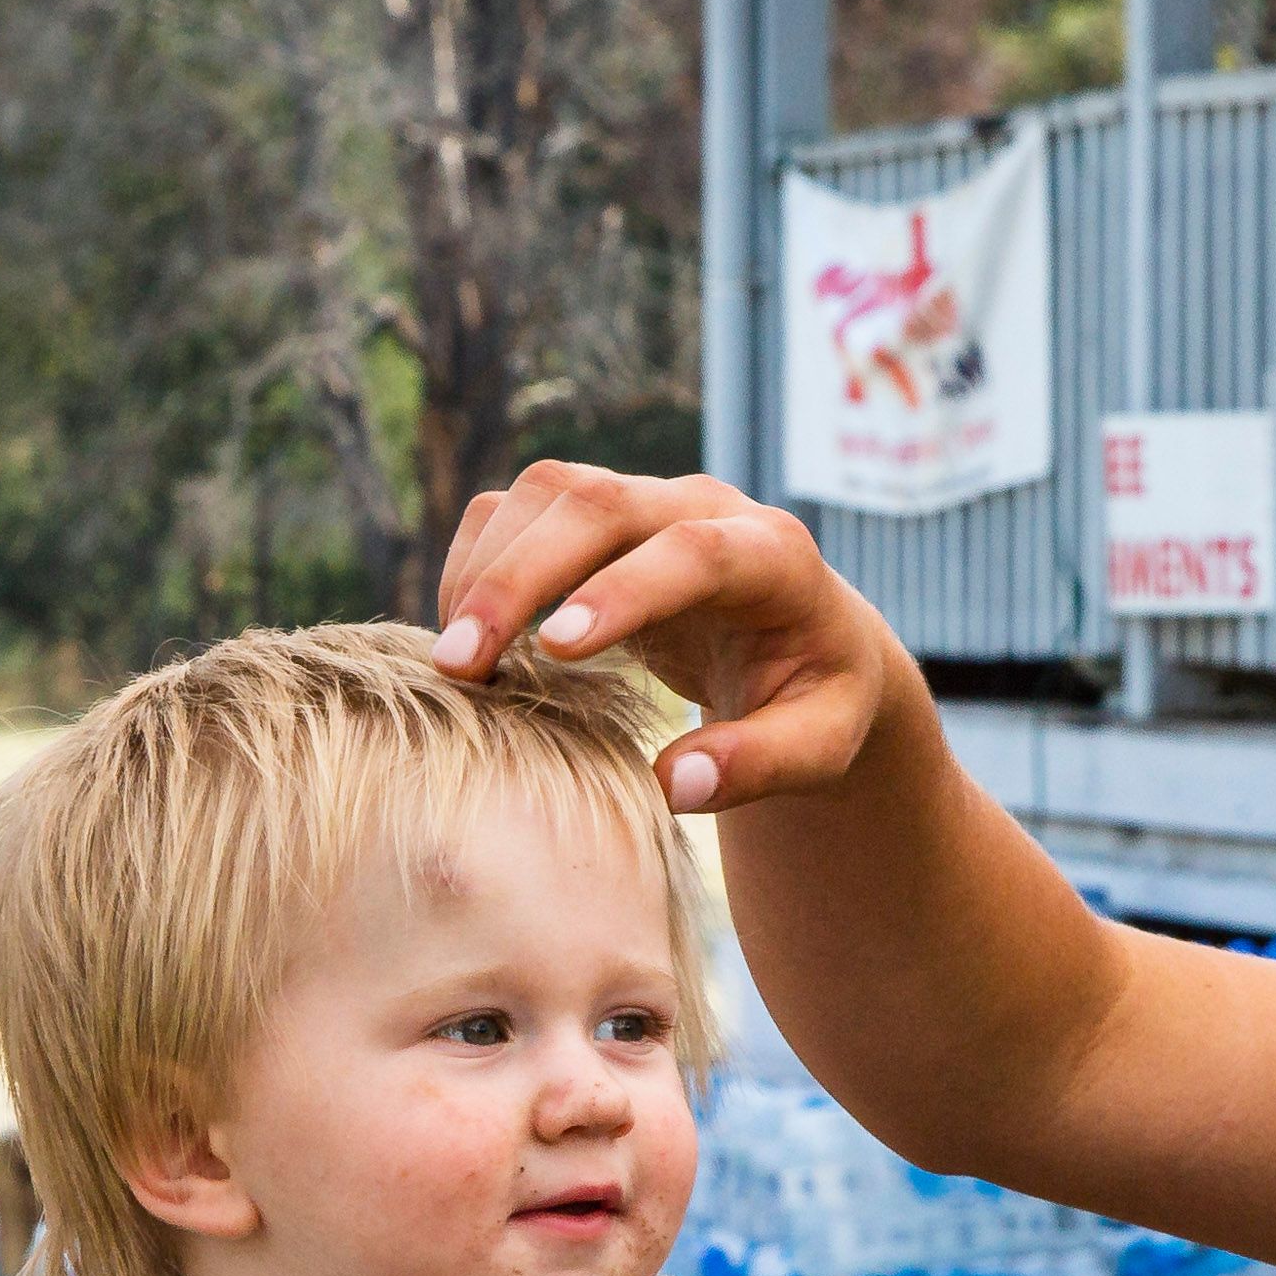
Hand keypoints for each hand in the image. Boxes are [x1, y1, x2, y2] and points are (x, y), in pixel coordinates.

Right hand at [430, 464, 916, 815]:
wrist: (805, 639)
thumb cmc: (813, 698)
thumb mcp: (820, 746)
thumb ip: (759, 765)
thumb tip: (674, 784)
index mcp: (775, 555)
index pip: (693, 551)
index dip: (622, 591)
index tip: (556, 652)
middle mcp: (705, 505)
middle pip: (597, 502)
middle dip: (518, 577)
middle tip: (460, 665)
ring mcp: (646, 498)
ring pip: (546, 492)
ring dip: (487, 568)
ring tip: (455, 662)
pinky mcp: (598, 513)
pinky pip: (519, 507)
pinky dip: (479, 560)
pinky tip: (465, 636)